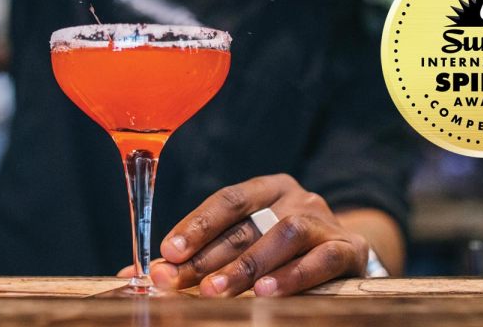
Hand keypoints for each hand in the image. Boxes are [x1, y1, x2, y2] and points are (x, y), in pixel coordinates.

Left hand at [148, 174, 369, 296]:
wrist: (349, 255)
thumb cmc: (284, 251)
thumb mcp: (245, 244)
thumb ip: (196, 257)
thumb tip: (134, 273)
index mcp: (268, 189)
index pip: (228, 200)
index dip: (197, 224)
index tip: (168, 251)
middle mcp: (297, 198)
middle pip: (248, 225)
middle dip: (208, 256)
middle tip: (178, 280)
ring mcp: (324, 220)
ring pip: (283, 235)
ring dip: (247, 266)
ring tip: (217, 290)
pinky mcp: (348, 248)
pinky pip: (321, 259)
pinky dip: (293, 276)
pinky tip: (267, 293)